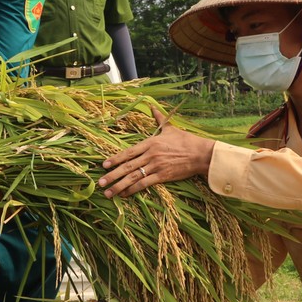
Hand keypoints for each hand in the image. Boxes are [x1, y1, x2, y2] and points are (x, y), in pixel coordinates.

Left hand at [98, 108, 215, 197]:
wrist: (201, 154)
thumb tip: (152, 107)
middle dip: (111, 175)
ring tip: (108, 193)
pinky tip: (125, 195)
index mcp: (150, 142)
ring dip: (119, 186)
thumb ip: (159, 119)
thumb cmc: (186, 141)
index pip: (128, 152)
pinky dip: (133, 190)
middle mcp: (150, 155)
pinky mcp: (162, 176)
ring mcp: (155, 166)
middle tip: (100, 183)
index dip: (114, 159)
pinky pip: (144, 184)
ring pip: (133, 177)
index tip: (103, 165)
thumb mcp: (170, 128)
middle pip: (127, 166)